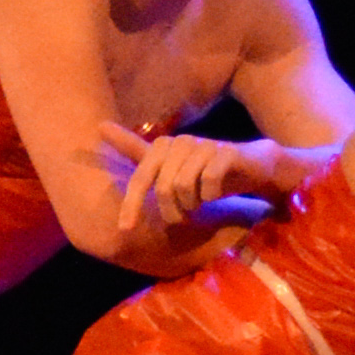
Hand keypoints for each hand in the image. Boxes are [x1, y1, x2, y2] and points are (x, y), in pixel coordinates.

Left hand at [108, 130, 276, 242]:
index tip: (125, 228)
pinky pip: (207, 183)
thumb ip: (136, 152)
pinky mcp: (226, 152)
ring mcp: (203, 145)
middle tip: (184, 217)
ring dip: (193, 204)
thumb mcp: (169, 166)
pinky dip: (210, 195)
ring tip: (201, 202)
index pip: (140, 178)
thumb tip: (98, 125)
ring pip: (183, 187)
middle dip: (172, 211)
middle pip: (163, 189)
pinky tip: (216, 194)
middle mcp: (179, 142)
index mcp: (162, 148)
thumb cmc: (208, 171)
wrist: (255, 167)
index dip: (131, 204)